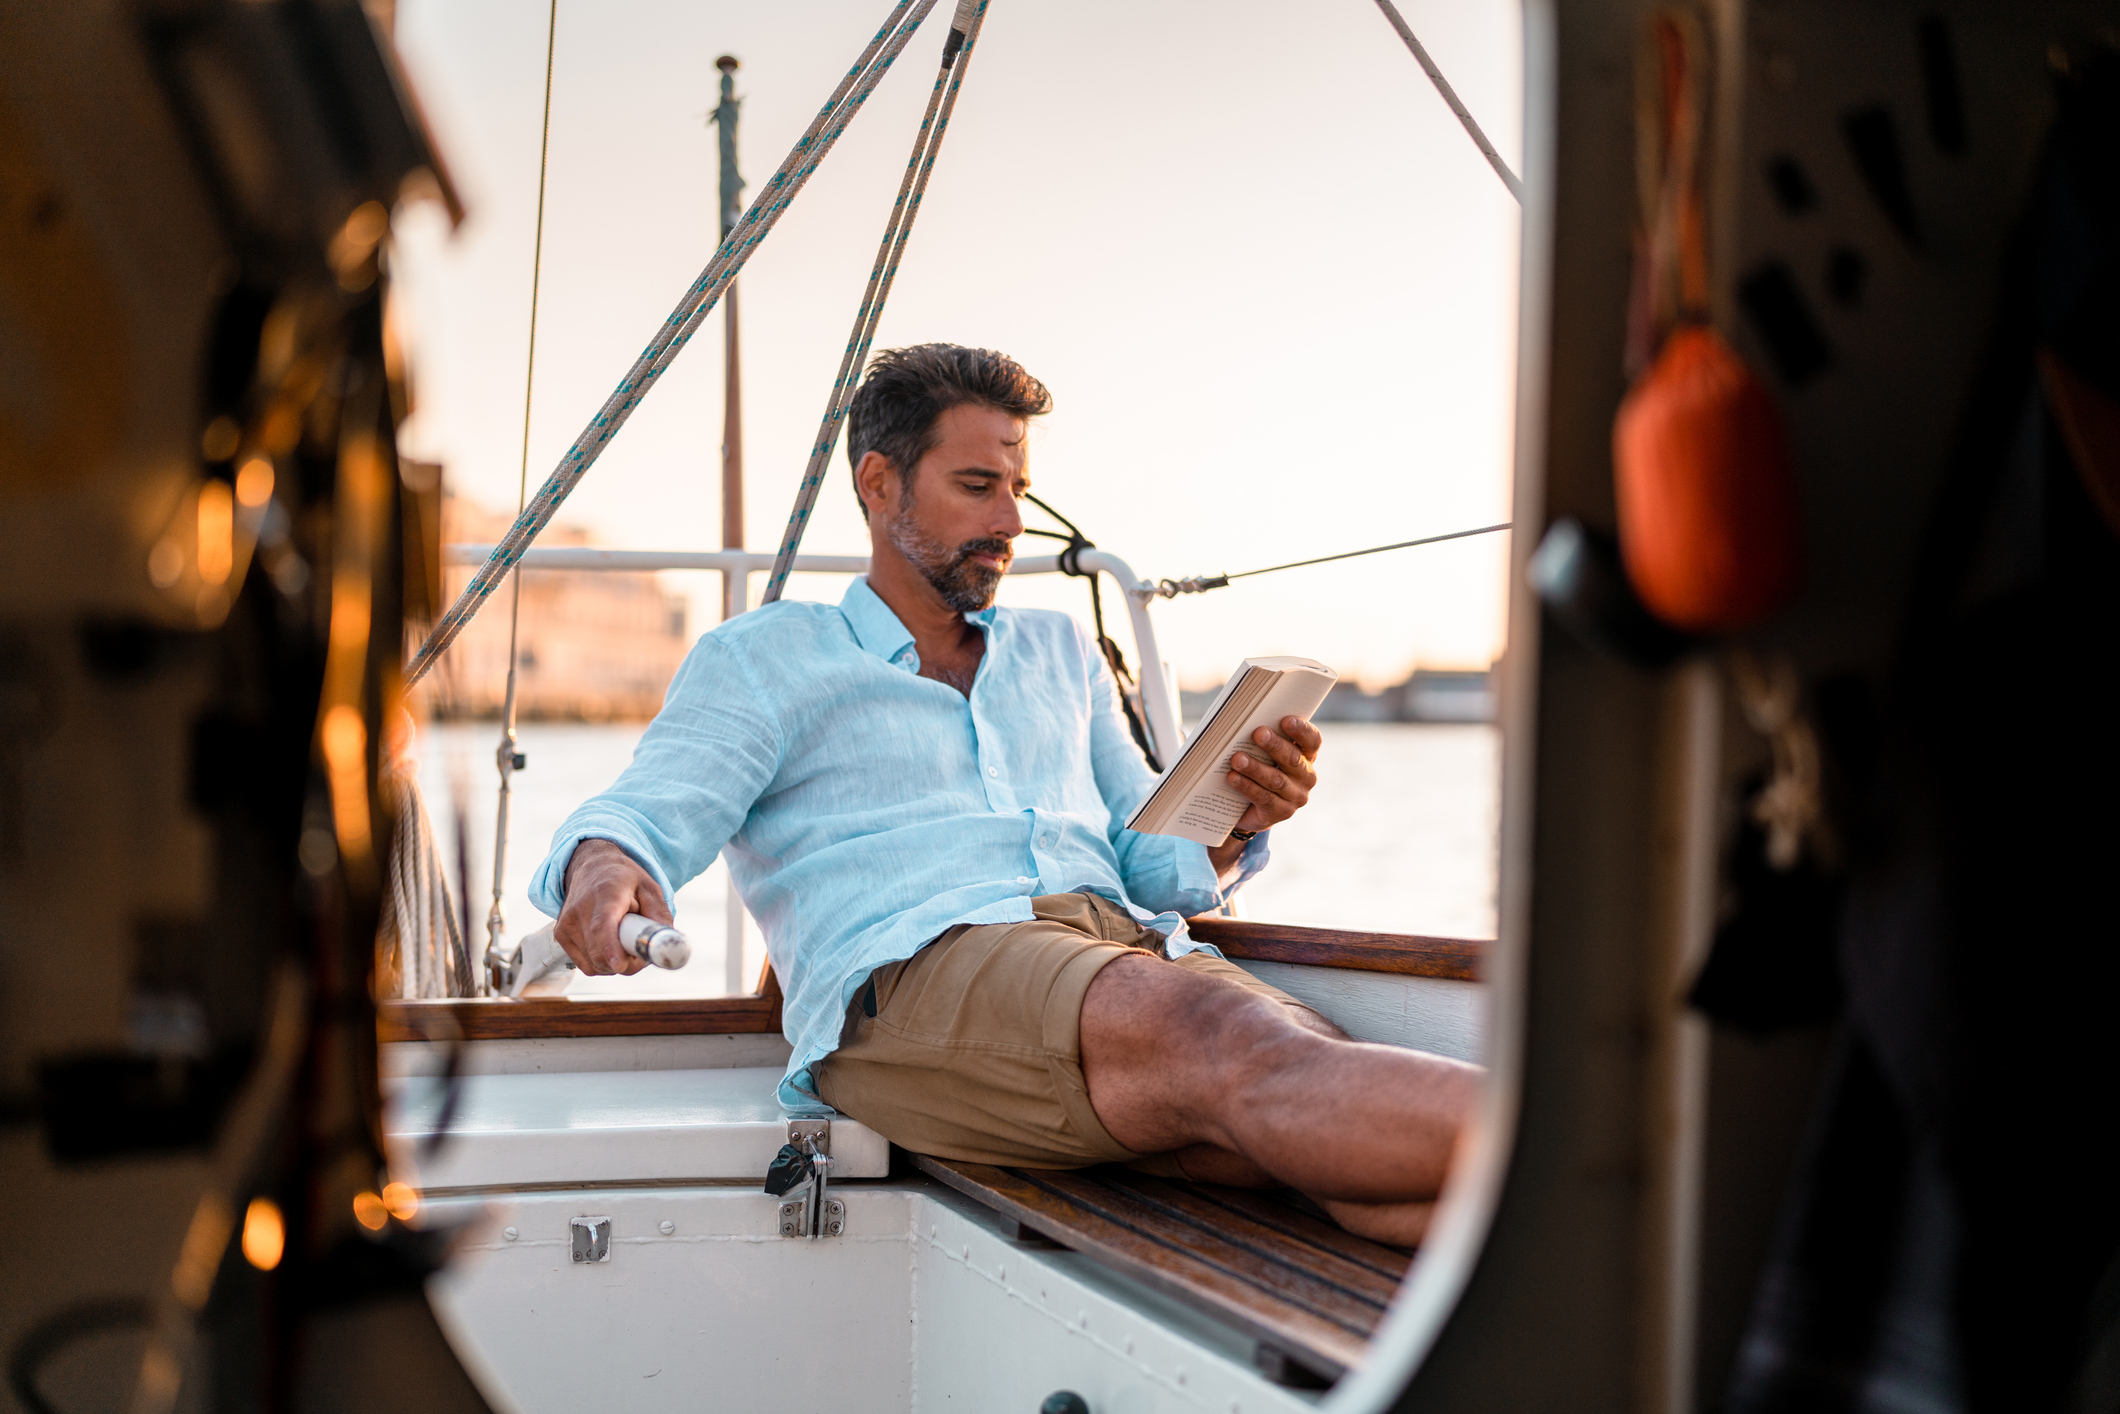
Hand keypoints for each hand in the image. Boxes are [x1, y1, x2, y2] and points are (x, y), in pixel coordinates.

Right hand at [555, 839, 670, 975]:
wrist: (592, 867)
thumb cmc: (626, 880)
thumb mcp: (651, 889)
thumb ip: (659, 918)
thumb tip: (662, 948)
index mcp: (607, 893)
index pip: (602, 925)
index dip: (610, 947)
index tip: (620, 965)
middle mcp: (580, 909)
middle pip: (600, 953)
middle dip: (627, 962)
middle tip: (641, 949)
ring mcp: (566, 924)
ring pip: (595, 964)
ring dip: (615, 964)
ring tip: (623, 938)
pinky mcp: (560, 935)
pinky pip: (587, 965)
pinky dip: (602, 963)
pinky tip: (609, 944)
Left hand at [1207, 715, 1320, 871]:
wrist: (1252, 808)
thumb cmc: (1259, 769)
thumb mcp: (1265, 753)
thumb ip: (1264, 739)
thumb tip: (1242, 722)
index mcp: (1307, 756)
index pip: (1312, 740)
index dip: (1302, 730)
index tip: (1286, 720)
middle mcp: (1306, 776)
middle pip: (1293, 759)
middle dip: (1275, 745)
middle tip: (1257, 733)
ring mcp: (1296, 796)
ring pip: (1276, 780)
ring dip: (1255, 768)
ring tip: (1237, 758)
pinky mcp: (1282, 812)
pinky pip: (1264, 798)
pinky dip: (1247, 787)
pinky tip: (1233, 778)